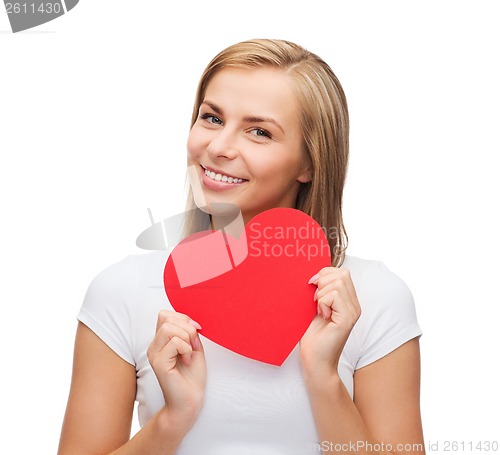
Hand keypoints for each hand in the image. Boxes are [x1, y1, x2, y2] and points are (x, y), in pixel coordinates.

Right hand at [147, 310, 206, 428]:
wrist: (190, 400)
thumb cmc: (192, 376)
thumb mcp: (194, 346)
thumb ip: (189, 332)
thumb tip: (190, 321)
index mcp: (161, 341)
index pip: (165, 315)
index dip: (183, 318)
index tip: (195, 333)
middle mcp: (154, 346)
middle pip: (166, 318)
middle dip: (187, 328)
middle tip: (194, 345)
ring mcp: (154, 354)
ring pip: (168, 328)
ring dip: (187, 338)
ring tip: (190, 353)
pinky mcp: (158, 364)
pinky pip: (174, 343)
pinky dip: (186, 349)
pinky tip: (186, 361)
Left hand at [300, 267, 360, 376]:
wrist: (315, 360)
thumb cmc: (312, 336)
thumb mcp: (316, 307)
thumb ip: (321, 290)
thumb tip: (315, 274)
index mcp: (349, 301)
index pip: (342, 272)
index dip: (324, 273)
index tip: (312, 286)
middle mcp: (355, 305)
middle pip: (342, 274)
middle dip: (323, 281)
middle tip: (315, 300)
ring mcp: (353, 312)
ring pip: (338, 283)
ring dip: (321, 294)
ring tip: (319, 309)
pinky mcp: (347, 319)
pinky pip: (334, 295)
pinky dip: (322, 302)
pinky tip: (322, 316)